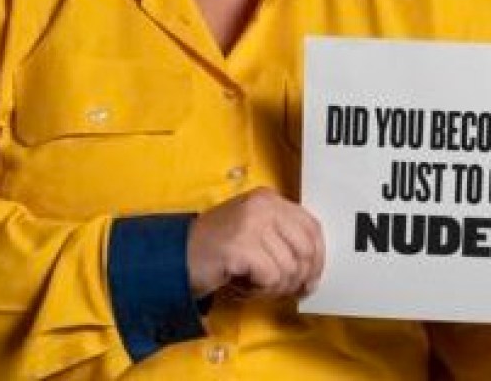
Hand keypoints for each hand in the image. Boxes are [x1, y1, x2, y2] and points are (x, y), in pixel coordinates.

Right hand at [187, 187, 324, 300]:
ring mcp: (251, 223)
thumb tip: (314, 269)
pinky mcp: (240, 246)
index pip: (312, 227)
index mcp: (269, 199)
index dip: (318, 257)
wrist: (172, 258)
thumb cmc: (216, 250)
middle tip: (284, 291)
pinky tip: (244, 286)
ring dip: (275, 287)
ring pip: (289, 267)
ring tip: (254, 286)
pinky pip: (270, 277)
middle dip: (299, 277)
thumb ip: (283, 240)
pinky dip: (260, 290)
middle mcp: (263, 205)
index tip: (312, 278)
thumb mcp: (254, 233)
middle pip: (305, 249)